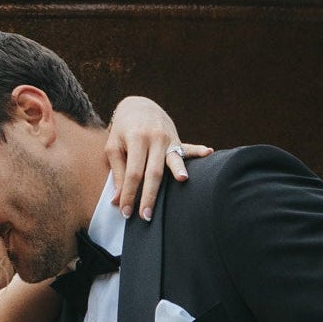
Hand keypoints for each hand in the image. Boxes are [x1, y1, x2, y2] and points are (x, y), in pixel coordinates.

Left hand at [104, 96, 211, 221]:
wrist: (139, 106)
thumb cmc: (123, 131)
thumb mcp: (114, 148)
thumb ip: (117, 173)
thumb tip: (116, 201)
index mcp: (135, 139)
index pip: (133, 173)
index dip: (129, 194)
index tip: (126, 212)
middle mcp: (154, 138)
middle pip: (153, 171)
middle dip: (150, 195)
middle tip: (146, 216)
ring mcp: (168, 138)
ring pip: (172, 159)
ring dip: (178, 170)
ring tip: (183, 180)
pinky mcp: (177, 139)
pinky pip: (188, 147)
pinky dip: (198, 151)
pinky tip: (208, 152)